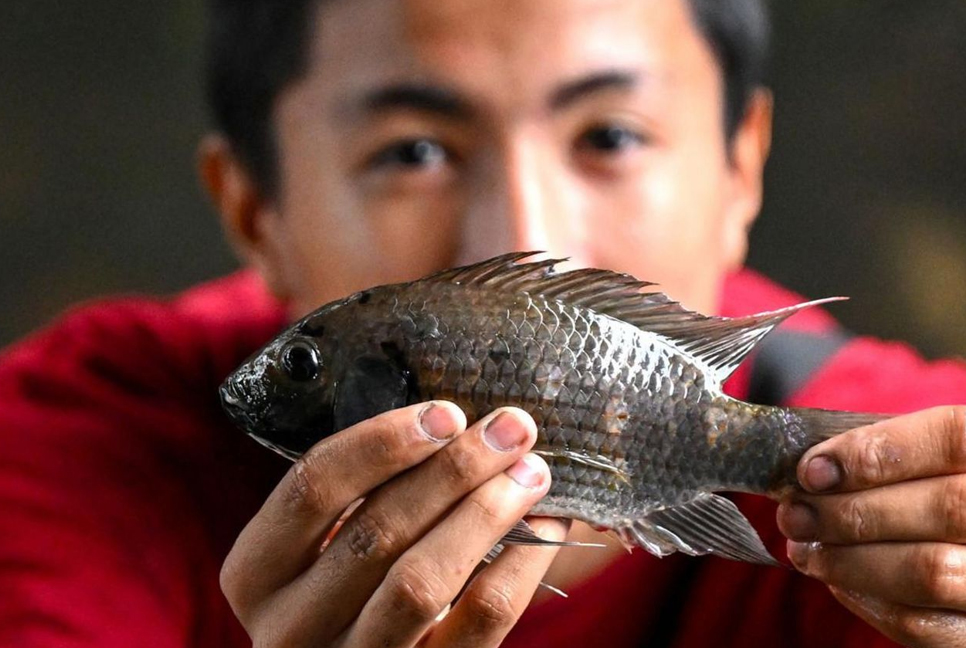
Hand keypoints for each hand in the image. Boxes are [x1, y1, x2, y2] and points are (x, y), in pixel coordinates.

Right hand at [220, 401, 566, 647]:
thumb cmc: (354, 585)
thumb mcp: (331, 543)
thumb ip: (367, 492)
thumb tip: (457, 423)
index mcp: (257, 573)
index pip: (310, 489)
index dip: (381, 443)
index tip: (445, 413)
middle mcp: (289, 628)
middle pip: (374, 531)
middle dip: (452, 470)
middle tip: (511, 428)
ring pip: (420, 581)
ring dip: (484, 513)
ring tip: (532, 471)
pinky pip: (477, 622)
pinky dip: (520, 567)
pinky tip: (549, 526)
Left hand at [777, 406, 965, 646]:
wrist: (963, 540)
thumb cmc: (937, 489)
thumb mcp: (929, 459)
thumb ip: (887, 454)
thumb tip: (811, 469)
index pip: (949, 438)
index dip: (875, 451)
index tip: (812, 470)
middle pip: (942, 507)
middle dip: (849, 511)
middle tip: (793, 513)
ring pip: (929, 570)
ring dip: (848, 559)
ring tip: (803, 547)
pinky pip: (923, 623)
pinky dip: (867, 599)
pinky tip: (836, 579)